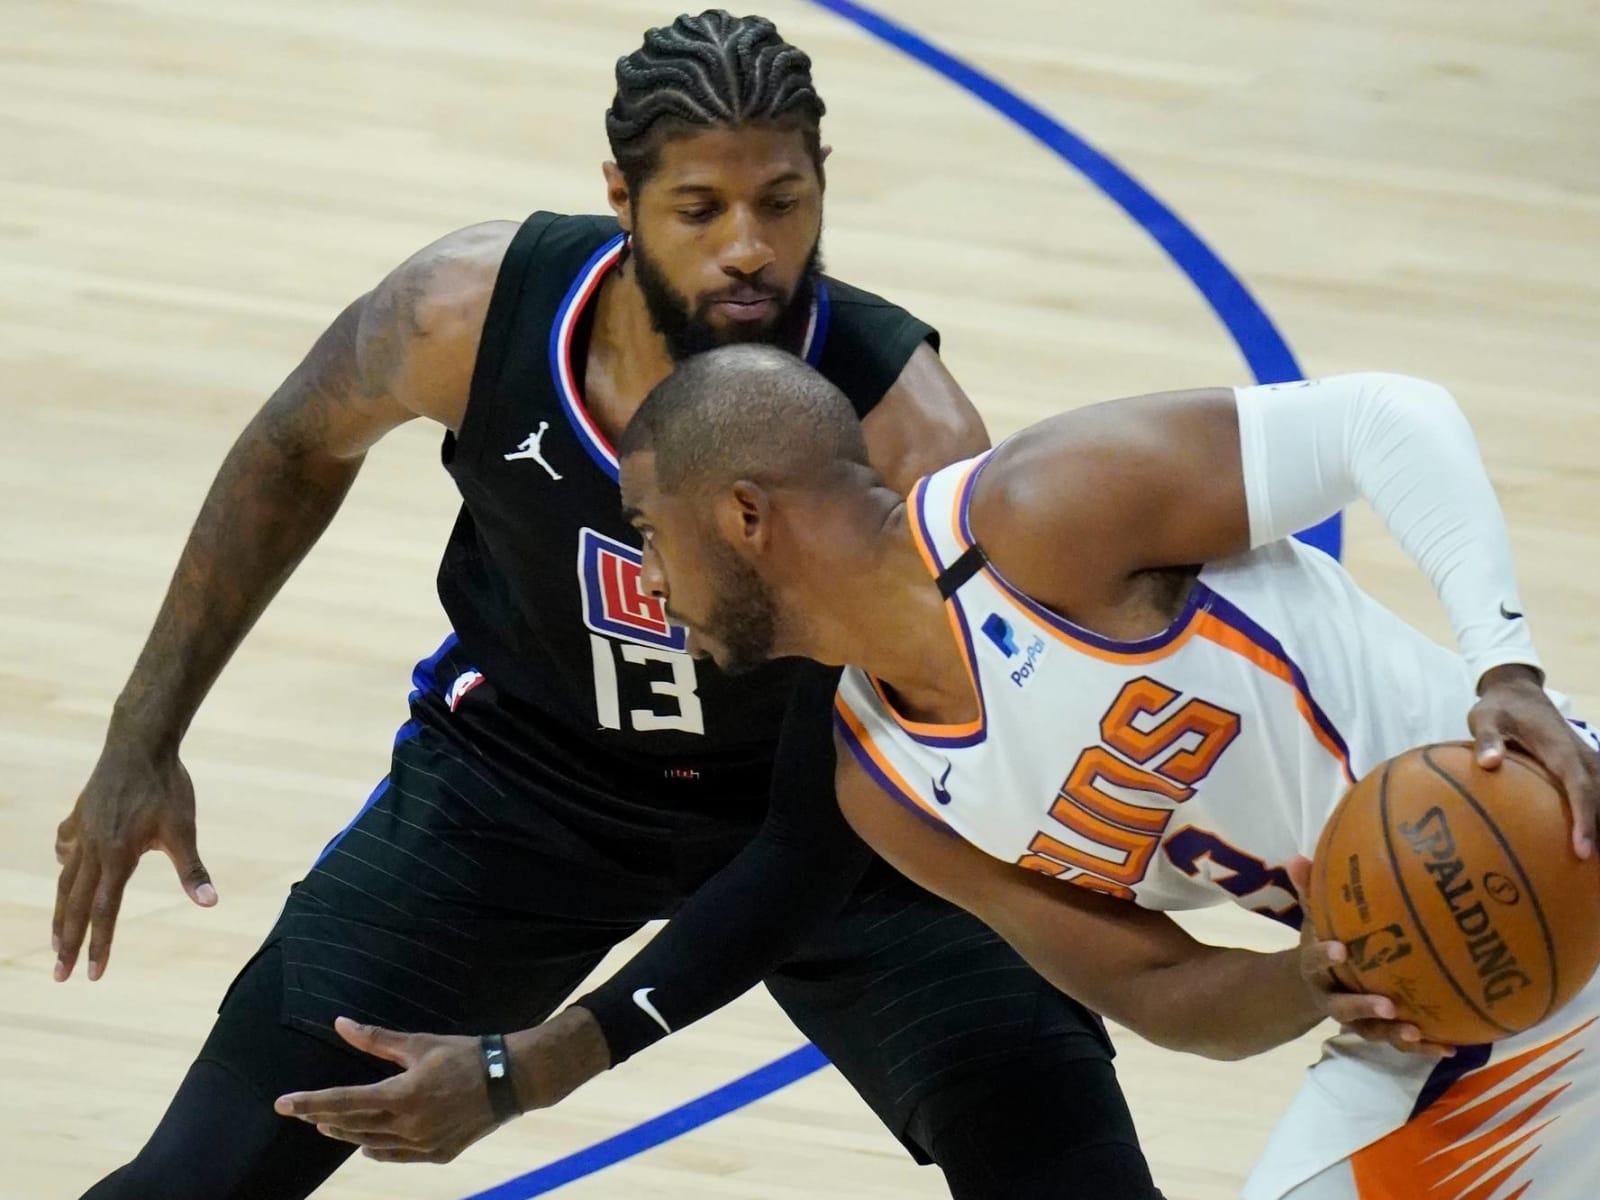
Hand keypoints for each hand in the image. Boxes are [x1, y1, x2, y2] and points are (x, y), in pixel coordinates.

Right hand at [53, 742, 214, 981]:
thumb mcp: (184, 829)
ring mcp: (82, 831)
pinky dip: (64, 859)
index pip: (105, 913)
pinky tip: (63, 864)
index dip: (99, 945)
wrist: (140, 744)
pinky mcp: (80, 814)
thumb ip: (193, 869)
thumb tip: (211, 902)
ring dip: (61, 912)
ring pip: (65, 880)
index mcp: (117, 858)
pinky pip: (66, 843)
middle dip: (68, 943)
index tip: (92, 975)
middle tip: (59, 976)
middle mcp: (92, 850)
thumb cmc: (166, 786)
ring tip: (56, 937)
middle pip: (75, 906)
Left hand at [274, 1007, 610, 1162]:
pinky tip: (365, 1146)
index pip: (342, 1101)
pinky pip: (396, 1156)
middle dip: (323, 1116)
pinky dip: (377, 1150)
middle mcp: (408, 1125)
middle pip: (351, 1125)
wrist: (512, 1079)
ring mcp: (423, 1144)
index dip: (309, 1102)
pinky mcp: (437, 1154)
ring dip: (346, 1133)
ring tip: (327, 1124)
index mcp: (401, 1095)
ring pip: (371, 1144)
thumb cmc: (466, 1054)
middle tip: (300, 1110)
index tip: (282, 1103)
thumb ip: (376, 1040)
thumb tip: (340, 1024)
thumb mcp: (419, 1043)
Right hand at [1286, 857, 1453, 1058]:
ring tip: (1416, 1032)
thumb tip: (1296, 856)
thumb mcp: (1313, 918)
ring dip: (1393, 1034)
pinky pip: (1398, 1041)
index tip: (1341, 949)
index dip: (1324, 957)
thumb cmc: (1322, 941)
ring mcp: (1355, 1019)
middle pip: (1342, 1008)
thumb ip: (1309, 890)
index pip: (1313, 962)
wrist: (1316, 983)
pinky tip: (1450, 1046)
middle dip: (1363, 1008)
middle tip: (1387, 1005)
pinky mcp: (1377, 1029)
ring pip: (1371, 1031)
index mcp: (1315, 969)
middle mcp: (1332, 998)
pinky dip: (1423, 1046)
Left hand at [1470, 663, 1599, 857]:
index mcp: (1561, 750)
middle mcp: (1581, 757)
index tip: (1582, 850)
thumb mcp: (1485, 717)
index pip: (1580, 788)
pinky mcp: (1583, 767)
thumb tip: (1488, 763)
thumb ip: (1487, 738)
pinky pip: (1596, 793)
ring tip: (1596, 867)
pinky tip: (1592, 842)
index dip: (1585, 819)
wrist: (1518, 690)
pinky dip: (1597, 813)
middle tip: (1594, 870)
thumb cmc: (1499, 707)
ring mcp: (1586, 761)